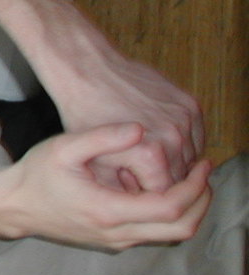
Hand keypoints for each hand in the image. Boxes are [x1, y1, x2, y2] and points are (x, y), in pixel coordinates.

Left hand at [0, 0, 204, 189]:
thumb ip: (120, 187)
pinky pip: (194, 136)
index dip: (144, 196)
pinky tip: (156, 139)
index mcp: (151, 156)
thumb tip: (141, 205)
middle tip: (134, 173)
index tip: (127, 188)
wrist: (86, 69)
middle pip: (179, 179)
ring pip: (190, 158)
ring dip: (173, 163)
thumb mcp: (91, 160)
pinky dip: (181, 143)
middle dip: (159, 182)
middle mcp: (175, 138)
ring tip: (143, 155)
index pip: (162, 197)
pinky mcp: (190, 104)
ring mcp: (186, 119)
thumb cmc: (81, 114)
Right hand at [0, 124, 212, 251]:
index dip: (194, 187)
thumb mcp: (63, 148)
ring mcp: (117, 241)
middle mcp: (117, 233)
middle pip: (181, 229)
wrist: (14, 207)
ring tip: (189, 179)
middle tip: (205, 174)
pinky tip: (161, 188)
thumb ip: (102, 138)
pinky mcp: (113, 241)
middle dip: (202, 201)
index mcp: (108, 211)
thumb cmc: (36, 175)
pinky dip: (169, 214)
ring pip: (171, 235)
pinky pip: (154, 233)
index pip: (170, 208)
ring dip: (189, 209)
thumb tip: (141, 130)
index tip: (202, 164)